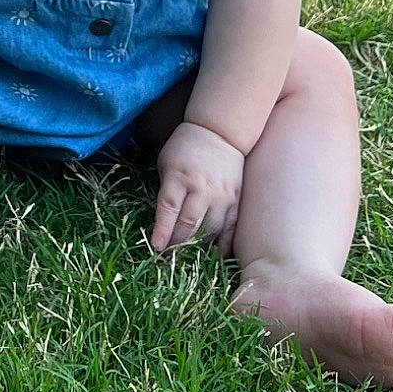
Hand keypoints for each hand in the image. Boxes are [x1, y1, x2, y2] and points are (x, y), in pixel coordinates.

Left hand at [152, 123, 244, 256]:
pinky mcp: (236, 201)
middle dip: (177, 244)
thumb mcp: (167, 163)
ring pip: (210, 231)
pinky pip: (230, 229)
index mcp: (180, 177)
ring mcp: (222, 196)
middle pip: (190, 224)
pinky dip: (222, 245)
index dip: (162, 230)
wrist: (220, 132)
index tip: (156, 248)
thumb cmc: (185, 147)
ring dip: (198, 248)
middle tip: (168, 259)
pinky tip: (214, 256)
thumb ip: (166, 191)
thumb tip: (164, 224)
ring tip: (188, 259)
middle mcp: (202, 188)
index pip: (169, 208)